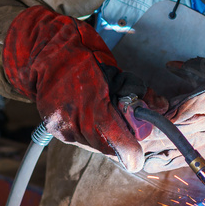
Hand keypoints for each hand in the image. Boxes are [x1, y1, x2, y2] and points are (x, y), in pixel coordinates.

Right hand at [3, 6, 164, 171]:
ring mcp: (62, 128)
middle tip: (125, 124)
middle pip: (108, 148)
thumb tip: (159, 106)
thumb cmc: (81, 54)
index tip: (138, 156)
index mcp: (93, 108)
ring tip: (104, 114)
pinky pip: (80, 139)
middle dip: (121, 140)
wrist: (45, 49)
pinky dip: (90, 132)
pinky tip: (90, 114)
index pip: (120, 144)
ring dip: (105, 136)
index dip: (132, 152)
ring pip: (94, 145)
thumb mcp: (115, 71)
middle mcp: (75, 124)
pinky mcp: (54, 128)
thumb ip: (137, 92)